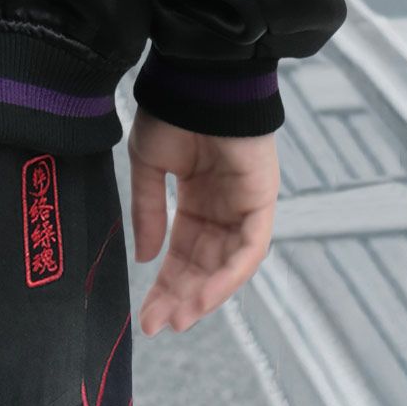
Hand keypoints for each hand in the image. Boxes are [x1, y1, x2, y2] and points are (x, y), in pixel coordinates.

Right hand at [127, 106, 278, 334]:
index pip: (180, 252)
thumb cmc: (172, 110)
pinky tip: (203, 295)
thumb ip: (147, 211)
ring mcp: (244, 207)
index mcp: (194, 199)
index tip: (145, 312)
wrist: (198, 81)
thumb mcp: (147, 164)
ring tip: (178, 318)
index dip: (164, 283)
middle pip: (203, 266)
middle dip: (181, 297)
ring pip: (227, 265)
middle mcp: (221, 209)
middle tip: (157, 324)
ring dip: (203, 295)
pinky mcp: (261, 203)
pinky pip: (248, 250)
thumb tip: (145, 257)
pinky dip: (228, 276)